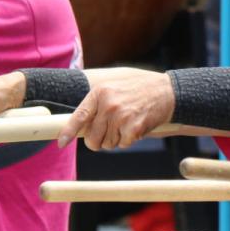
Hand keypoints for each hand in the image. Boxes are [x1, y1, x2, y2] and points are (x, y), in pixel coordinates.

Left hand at [57, 68, 173, 149]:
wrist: (168, 91)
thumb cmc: (140, 88)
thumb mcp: (114, 86)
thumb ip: (97, 101)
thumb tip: (81, 122)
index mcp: (100, 93)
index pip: (78, 116)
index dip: (68, 132)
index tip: (61, 143)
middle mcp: (108, 105)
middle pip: (92, 138)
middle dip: (99, 140)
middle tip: (110, 132)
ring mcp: (121, 117)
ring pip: (107, 144)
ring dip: (116, 139)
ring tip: (127, 123)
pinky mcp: (133, 128)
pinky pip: (123, 144)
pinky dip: (129, 139)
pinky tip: (136, 126)